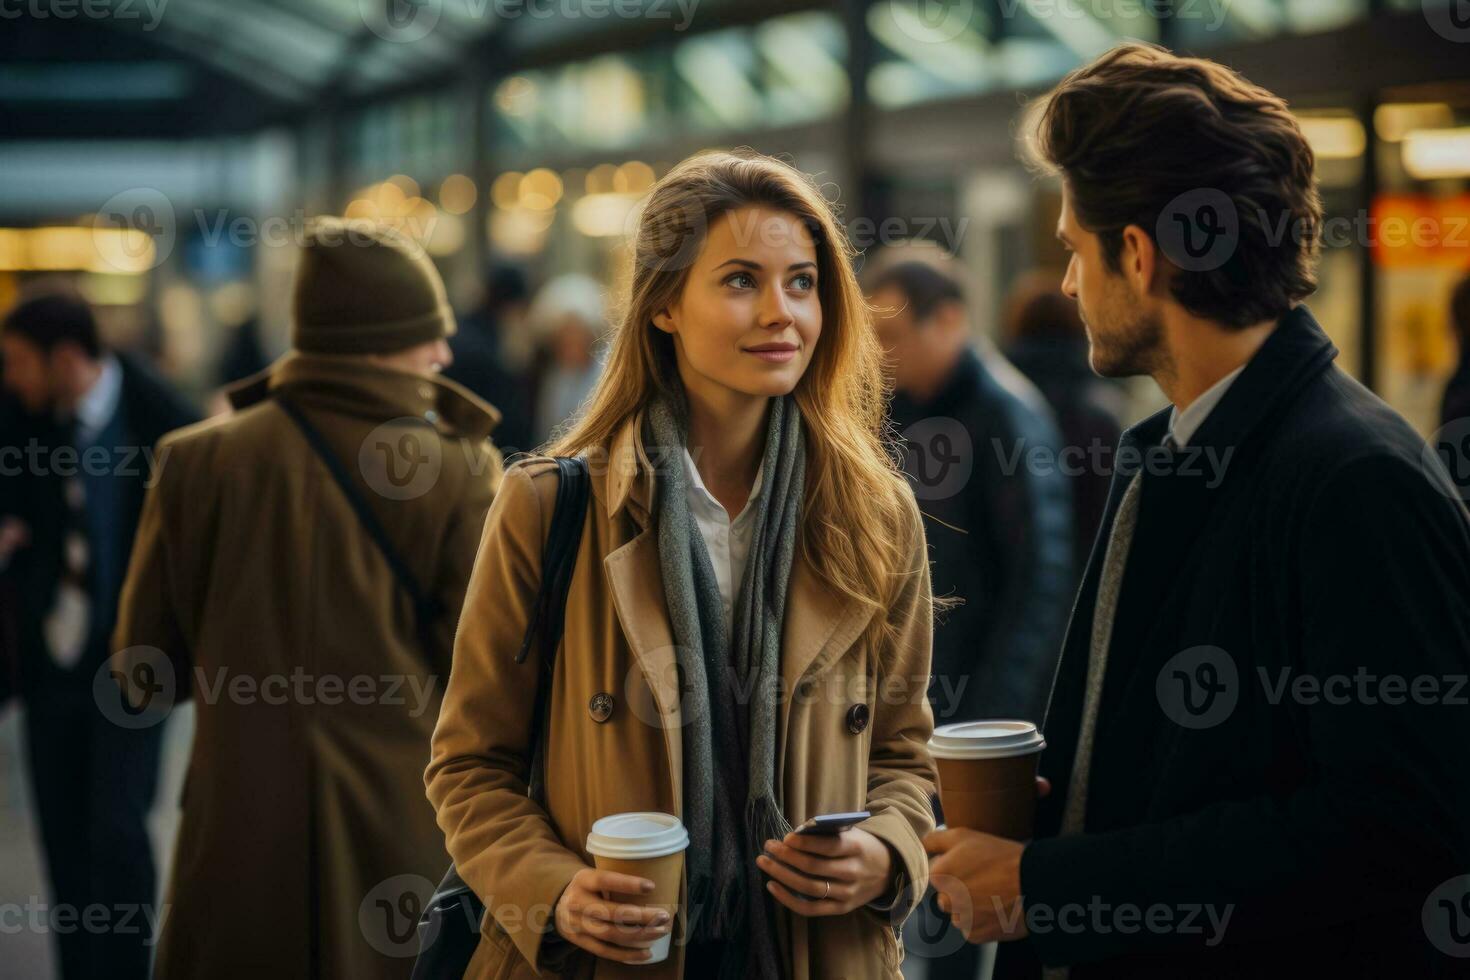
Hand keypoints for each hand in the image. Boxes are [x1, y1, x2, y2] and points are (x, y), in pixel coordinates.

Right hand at [552, 867, 672, 963]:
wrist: (557, 907)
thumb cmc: (587, 888)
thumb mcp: (593, 875)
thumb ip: (613, 879)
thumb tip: (654, 885)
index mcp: (582, 880)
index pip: (605, 880)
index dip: (627, 884)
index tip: (651, 886)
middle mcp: (577, 903)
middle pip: (611, 912)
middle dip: (641, 916)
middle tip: (663, 915)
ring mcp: (577, 925)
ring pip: (610, 934)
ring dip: (639, 935)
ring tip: (660, 931)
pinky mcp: (580, 942)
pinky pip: (605, 951)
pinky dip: (627, 954)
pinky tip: (646, 952)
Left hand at [758, 827, 894, 915]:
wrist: (888, 871)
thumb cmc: (861, 846)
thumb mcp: (852, 833)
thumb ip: (827, 832)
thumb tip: (795, 833)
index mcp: (857, 849)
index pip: (828, 847)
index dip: (804, 843)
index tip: (785, 837)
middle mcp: (853, 873)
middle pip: (814, 867)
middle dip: (787, 856)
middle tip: (768, 846)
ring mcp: (846, 894)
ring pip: (808, 888)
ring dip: (782, 875)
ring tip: (764, 862)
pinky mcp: (840, 908)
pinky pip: (810, 909)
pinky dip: (788, 899)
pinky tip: (772, 886)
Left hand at [920, 777, 1050, 943]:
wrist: (1032, 884)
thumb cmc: (998, 856)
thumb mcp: (963, 836)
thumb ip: (933, 840)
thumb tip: (919, 845)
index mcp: (938, 876)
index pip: (935, 873)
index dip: (953, 867)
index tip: (971, 865)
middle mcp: (944, 901)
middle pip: (945, 895)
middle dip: (959, 888)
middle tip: (984, 878)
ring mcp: (960, 920)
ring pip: (958, 912)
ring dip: (969, 905)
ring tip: (992, 892)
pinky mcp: (975, 935)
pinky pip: (972, 927)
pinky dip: (982, 919)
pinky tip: (996, 906)